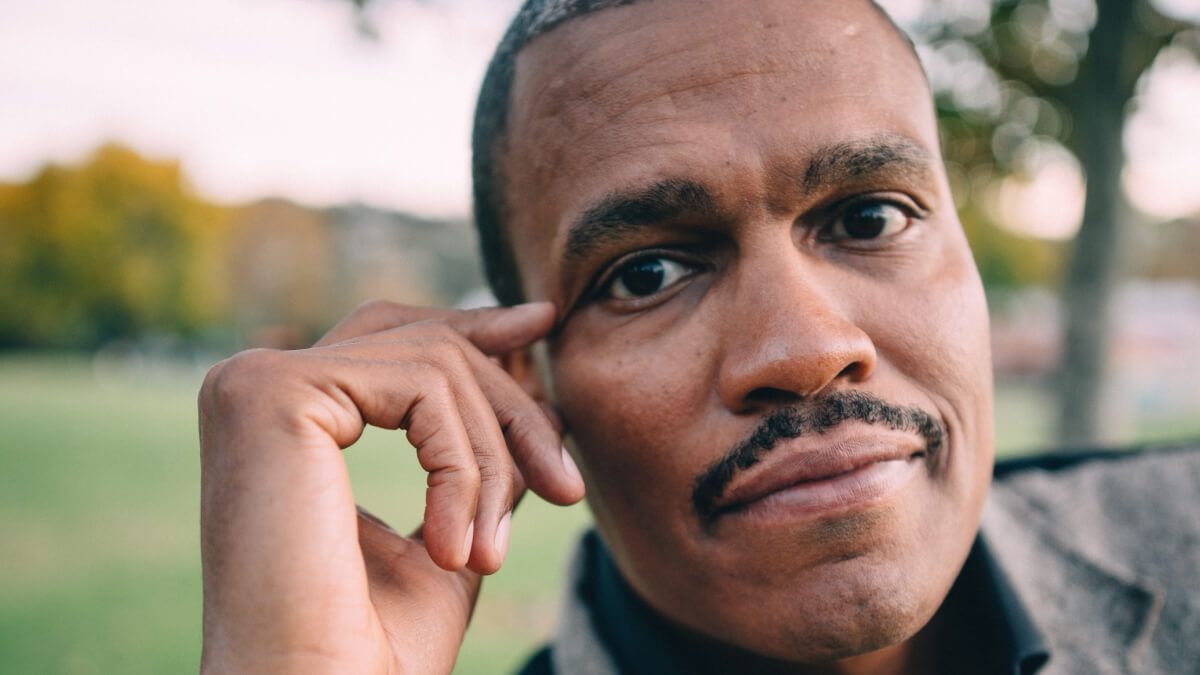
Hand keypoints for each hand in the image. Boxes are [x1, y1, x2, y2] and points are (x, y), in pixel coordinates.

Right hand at [197, 301, 584, 673]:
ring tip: (489, 554)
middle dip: (510, 406)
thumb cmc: (371, 647)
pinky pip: (423, 387)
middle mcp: (254, 385)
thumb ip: (479, 462)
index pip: (392, 339)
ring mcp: (255, 382)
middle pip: (426, 344)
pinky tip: (457, 550)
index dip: (470, 326)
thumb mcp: (449, 533)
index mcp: (283, 417)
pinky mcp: (272, 392)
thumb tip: (539, 397)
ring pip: (436, 364)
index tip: (541, 324)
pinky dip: (465, 467)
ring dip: (493, 462)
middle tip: (567, 485)